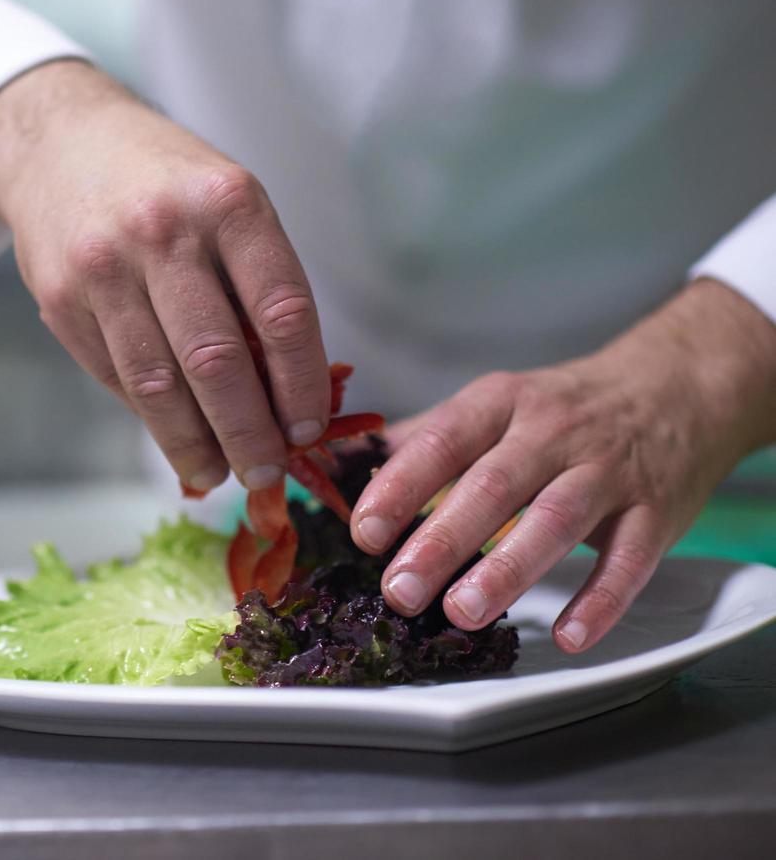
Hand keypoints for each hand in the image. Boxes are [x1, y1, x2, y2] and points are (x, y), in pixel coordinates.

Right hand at [0, 59, 330, 493]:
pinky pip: (115, 377)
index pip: (282, 312)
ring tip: (217, 473)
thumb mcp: (227, 205)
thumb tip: (286, 399)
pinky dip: (149, 416)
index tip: (309, 430)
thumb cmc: (167, 185)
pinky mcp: (60, 298)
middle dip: (248, 433)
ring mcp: (104, 267)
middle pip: (218, 361)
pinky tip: (174, 436)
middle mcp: (163, 232)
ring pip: (158, 383)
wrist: (58, 143)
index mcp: (228, 203)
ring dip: (193, 443)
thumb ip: (256, 288)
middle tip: (265, 472)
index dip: (301, 385)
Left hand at [352, 278, 775, 652]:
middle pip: (491, 487)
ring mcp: (608, 471)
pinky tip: (570, 635)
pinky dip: (602, 600)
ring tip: (461, 612)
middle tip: (399, 590)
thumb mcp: (495, 403)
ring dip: (506, 569)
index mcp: (501, 403)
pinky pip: (629, 559)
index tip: (363, 530)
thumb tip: (345, 464)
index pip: (443, 441)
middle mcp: (553, 433)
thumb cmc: (564, 408)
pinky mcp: (656, 511)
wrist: (676, 387)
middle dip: (440, 541)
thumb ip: (425, 437)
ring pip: (554, 521)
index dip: (401, 486)